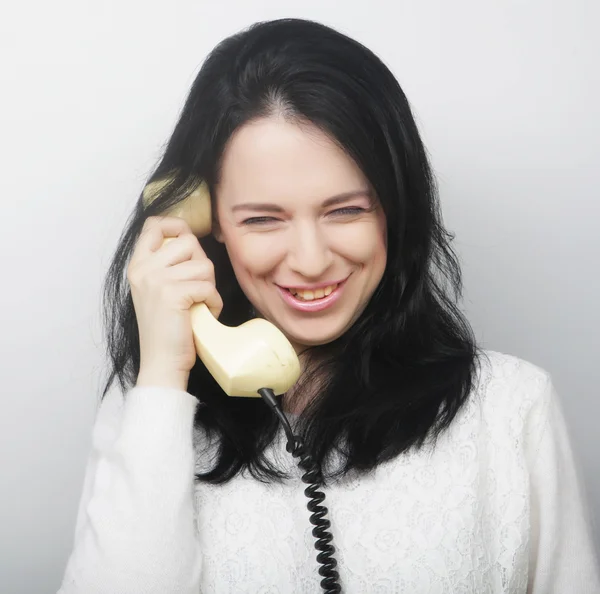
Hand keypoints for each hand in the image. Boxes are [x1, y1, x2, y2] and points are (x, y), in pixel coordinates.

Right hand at [127, 216, 222, 389]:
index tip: (188, 242)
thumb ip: (167, 264)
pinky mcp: (172, 294)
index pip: (154, 224)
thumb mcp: (157, 289)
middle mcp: (143, 268)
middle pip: (188, 242)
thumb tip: (191, 240)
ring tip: (199, 303)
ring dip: (209, 286)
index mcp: (138, 265)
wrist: (161, 362)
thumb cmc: (167, 328)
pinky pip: (208, 286)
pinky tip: (204, 313)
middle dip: (202, 264)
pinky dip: (214, 302)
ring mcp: (156, 280)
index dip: (177, 226)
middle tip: (197, 288)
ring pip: (203, 265)